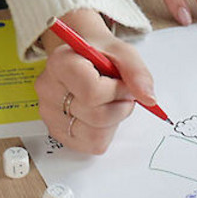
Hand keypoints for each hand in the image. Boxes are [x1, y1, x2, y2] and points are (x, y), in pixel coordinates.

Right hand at [35, 8, 152, 154]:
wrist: (83, 58)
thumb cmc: (100, 54)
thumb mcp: (122, 52)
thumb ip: (137, 72)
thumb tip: (148, 99)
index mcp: (59, 63)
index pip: (91, 92)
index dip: (117, 91)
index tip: (124, 83)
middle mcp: (47, 89)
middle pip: (96, 116)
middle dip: (120, 106)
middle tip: (121, 92)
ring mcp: (49, 113)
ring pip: (94, 134)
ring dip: (114, 120)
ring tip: (110, 102)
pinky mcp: (57, 132)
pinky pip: (91, 144)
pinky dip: (105, 132)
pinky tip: (101, 113)